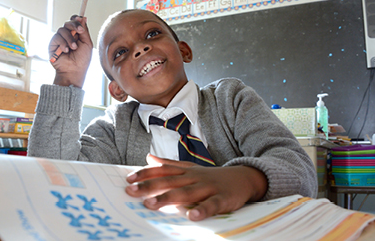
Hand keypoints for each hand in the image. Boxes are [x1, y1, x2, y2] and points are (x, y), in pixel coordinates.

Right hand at [49, 15, 92, 87]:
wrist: (74, 70)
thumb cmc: (82, 60)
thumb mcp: (87, 44)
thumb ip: (84, 31)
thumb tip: (83, 18)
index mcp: (77, 35)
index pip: (75, 23)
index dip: (76, 19)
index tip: (80, 18)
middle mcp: (68, 36)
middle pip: (68, 23)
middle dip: (74, 25)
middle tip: (79, 31)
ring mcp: (60, 39)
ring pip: (62, 30)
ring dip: (69, 38)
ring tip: (73, 48)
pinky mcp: (53, 44)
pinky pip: (56, 37)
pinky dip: (63, 43)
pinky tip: (66, 51)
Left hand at [126, 155, 267, 220]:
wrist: (245, 178)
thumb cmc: (214, 177)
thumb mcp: (192, 168)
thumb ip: (170, 164)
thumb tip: (149, 158)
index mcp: (187, 171)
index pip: (163, 171)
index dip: (146, 174)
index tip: (129, 180)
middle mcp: (196, 178)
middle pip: (170, 181)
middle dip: (150, 186)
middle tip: (131, 192)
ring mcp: (209, 188)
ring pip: (186, 192)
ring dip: (168, 198)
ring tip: (151, 204)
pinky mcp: (223, 199)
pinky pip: (212, 205)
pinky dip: (202, 210)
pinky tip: (192, 216)